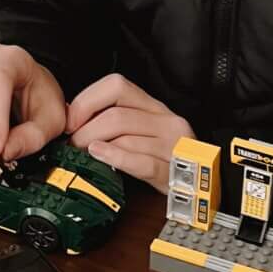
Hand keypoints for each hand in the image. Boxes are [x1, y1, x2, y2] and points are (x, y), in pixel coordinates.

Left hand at [67, 75, 189, 191]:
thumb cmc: (162, 157)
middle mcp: (166, 120)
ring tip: (83, 154)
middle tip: (73, 144)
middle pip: (116, 115)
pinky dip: (115, 158)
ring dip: (94, 146)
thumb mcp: (141, 131)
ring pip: (124, 136)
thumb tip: (71, 113)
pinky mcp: (173, 171)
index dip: (87, 101)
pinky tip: (99, 156)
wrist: (201, 186)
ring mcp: (172, 145)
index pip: (117, 85)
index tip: (71, 121)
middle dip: (85, 130)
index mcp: (154, 106)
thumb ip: (112, 117)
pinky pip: (140, 161)